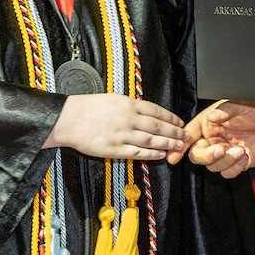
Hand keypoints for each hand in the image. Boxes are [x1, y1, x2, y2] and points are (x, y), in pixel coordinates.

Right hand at [44, 93, 188, 160]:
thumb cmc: (88, 108)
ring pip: (151, 140)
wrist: (68, 119)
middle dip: (174, 131)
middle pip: (158, 126)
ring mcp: (122, 135)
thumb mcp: (113, 99)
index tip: (180, 122)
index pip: (156, 111)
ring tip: (179, 146)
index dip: (171, 117)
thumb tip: (147, 112)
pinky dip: (152, 154)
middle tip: (186, 136)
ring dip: (168, 143)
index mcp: (128, 104)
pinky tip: (161, 155)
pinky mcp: (115, 149)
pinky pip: (138, 152)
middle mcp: (128, 119)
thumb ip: (131, 106)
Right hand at [166, 100, 254, 177]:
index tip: (173, 157)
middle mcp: (213, 139)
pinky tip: (246, 156)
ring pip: (213, 167)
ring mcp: (224, 152)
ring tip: (241, 150)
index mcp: (208, 124)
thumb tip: (213, 116)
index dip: (179, 147)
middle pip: (197, 156)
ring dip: (226, 162)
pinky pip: (228, 172)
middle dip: (207, 156)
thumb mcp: (240, 103)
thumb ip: (226, 109)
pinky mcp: (236, 163)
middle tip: (220, 150)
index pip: (189, 135)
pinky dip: (235, 168)